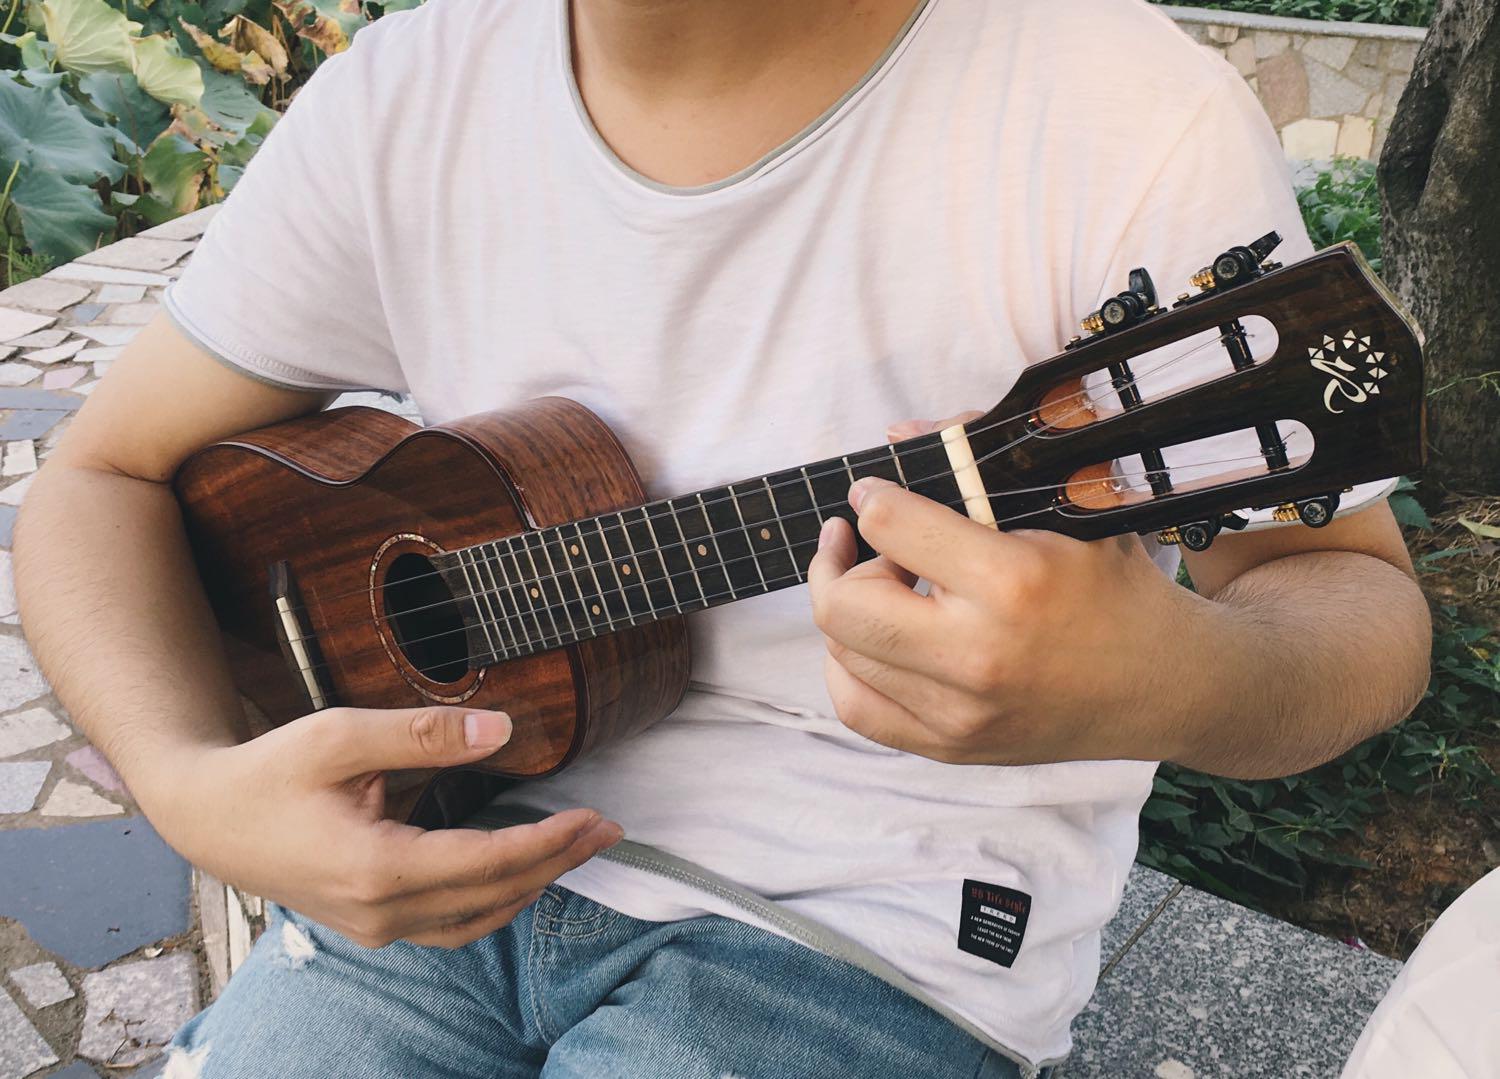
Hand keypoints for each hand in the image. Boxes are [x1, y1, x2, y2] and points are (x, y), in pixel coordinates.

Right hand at [142, 706, 621, 947]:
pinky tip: (518, 875)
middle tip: (609, 831)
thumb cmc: (270, 771)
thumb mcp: (341, 736)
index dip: (549, 842)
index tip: (595, 818)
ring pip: (476, 919)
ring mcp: (375, 927)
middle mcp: (381, 912)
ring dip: (532, 885)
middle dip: (558, 861)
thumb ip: (424, 734)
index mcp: (377, 868)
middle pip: (493, 895)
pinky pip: (450, 925)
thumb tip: (501, 730)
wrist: (208, 817)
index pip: (489, 862)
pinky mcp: (370, 924)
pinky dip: (494, 901)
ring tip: (576, 849)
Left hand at [806, 418, 1216, 765]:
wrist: (1166, 685)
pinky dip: (850, 667)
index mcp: (1012, 581)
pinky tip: (878, 640)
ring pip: (843, 653)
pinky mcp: (951, 747)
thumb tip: (897, 434)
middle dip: (842, 561)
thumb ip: (979, 460)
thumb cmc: (1115, 587)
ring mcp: (960, 712)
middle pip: (844, 605)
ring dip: (853, 609)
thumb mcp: (1069, 505)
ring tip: (892, 590)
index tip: (873, 494)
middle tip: (869, 544)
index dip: (872, 499)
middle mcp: (977, 654)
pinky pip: (856, 707)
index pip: (891, 526)